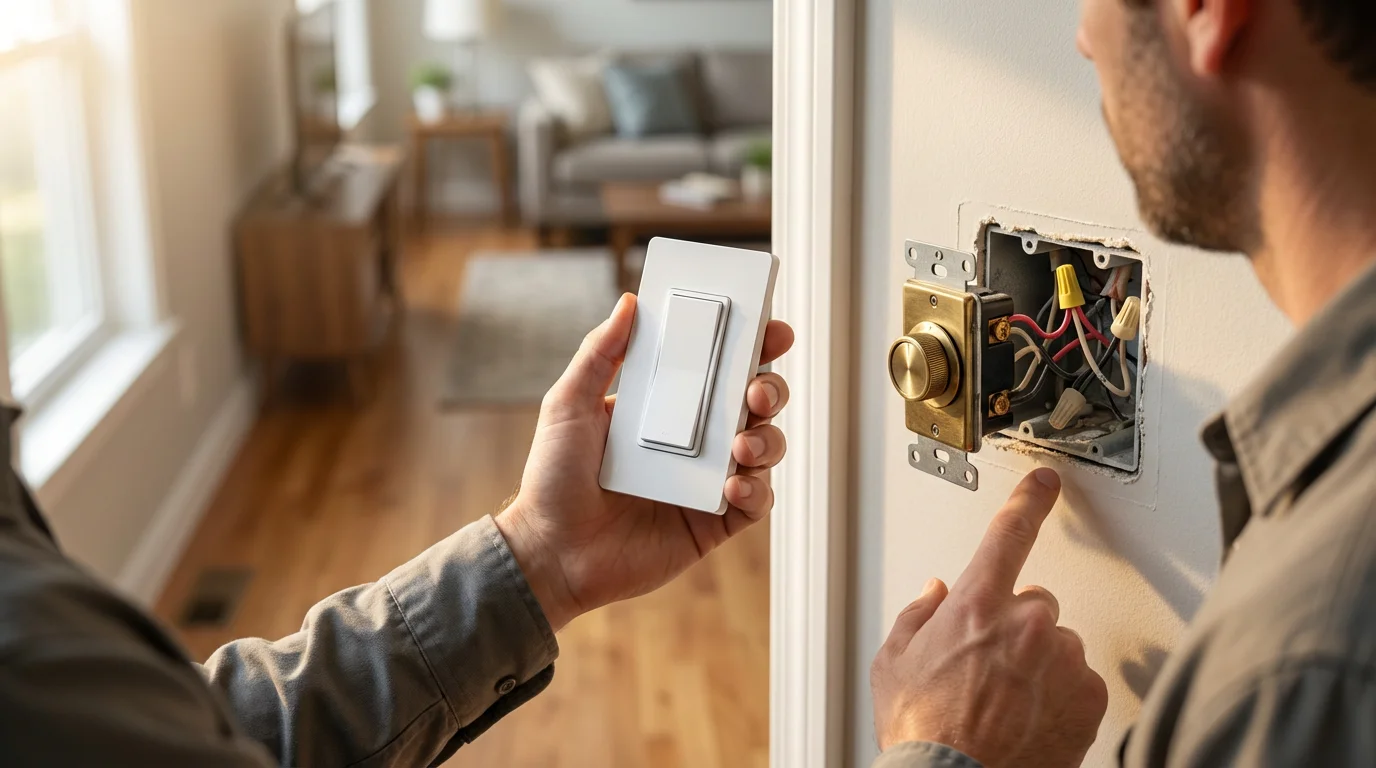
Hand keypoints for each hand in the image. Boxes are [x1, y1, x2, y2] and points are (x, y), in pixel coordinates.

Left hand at [495, 293, 793, 630]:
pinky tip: (733, 486)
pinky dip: (756, 491)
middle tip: (756, 391)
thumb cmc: (552, 477)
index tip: (772, 331)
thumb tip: (630, 302)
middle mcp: (695, 440)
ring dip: (768, 440)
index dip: (753, 347)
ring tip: (742, 447)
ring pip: (766, 449)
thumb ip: (600, 353)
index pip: (720, 367)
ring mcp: (706, 482)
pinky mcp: (712, 523)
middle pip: (755, 403)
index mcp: (667, 405)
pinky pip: (755, 502)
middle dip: (771, 389)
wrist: (550, 549)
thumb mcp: (569, 404)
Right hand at [870, 469, 1107, 766]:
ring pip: (1059, 643)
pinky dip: (1061, 693)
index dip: (1028, 501)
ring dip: (1039, 661)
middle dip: (1014, 623)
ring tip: (1005, 700)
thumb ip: (916, 615)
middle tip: (986, 664)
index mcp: (976, 605)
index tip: (1045, 482)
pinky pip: (1080, 680)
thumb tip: (934, 596)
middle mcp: (1027, 625)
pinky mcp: (1089, 697)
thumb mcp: (892, 662)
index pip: (1008, 534)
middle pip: (1035, 600)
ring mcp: (1063, 661)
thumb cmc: (922, 732)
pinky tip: (1029, 717)